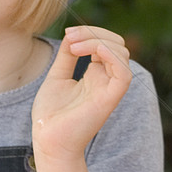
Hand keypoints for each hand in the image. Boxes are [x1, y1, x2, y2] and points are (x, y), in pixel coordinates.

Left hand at [31, 26, 132, 165]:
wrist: (47, 140)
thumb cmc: (51, 114)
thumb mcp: (57, 76)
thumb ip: (67, 56)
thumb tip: (71, 34)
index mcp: (95, 75)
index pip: (105, 44)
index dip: (90, 32)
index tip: (68, 33)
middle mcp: (105, 81)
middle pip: (116, 45)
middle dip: (94, 33)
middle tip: (70, 37)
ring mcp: (109, 90)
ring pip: (122, 54)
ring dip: (98, 41)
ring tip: (74, 45)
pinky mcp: (109, 100)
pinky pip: (124, 74)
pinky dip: (112, 56)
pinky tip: (93, 51)